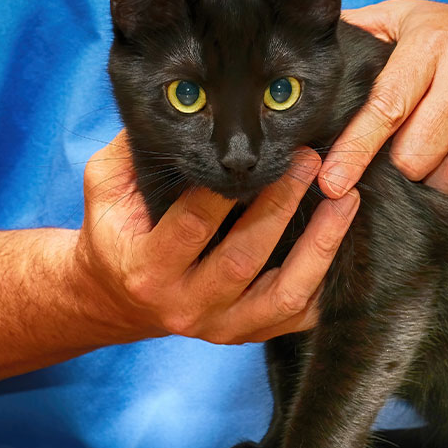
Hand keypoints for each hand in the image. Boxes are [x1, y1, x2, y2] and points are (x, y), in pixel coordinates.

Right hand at [73, 132, 360, 344]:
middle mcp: (185, 305)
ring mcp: (220, 327)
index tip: (255, 152)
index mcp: (147, 268)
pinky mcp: (246, 335)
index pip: (191, 226)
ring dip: (319, 246)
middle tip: (308, 161)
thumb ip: (130, 153)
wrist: (114, 298)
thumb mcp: (103, 189)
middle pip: (243, 259)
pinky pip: (297, 316)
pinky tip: (344, 244)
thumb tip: (172, 112)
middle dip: (281, 206)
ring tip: (345, 202)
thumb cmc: (113, 234)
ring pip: (282, 295)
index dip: (224, 190)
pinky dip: (326, 283)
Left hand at [320, 0, 447, 200]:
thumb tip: (313, 35)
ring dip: (443, 172)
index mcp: (434, 46)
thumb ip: (367, 28)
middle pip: (413, 157)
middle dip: (407, 160)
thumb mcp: (419, 17)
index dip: (355, 150)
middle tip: (420, 137)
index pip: (385, 108)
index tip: (333, 181)